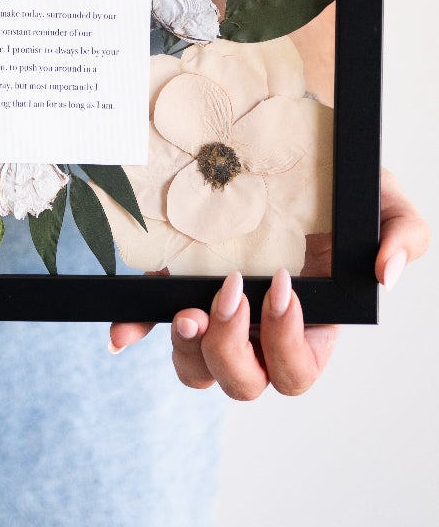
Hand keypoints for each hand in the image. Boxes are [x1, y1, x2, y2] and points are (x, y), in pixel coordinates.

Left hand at [108, 168, 428, 397]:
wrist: (287, 144)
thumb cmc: (339, 186)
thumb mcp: (384, 203)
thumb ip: (405, 236)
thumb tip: (387, 272)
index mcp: (310, 326)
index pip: (296, 369)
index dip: (285, 344)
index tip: (283, 288)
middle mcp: (258, 331)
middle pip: (243, 382)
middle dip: (231, 350)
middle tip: (230, 295)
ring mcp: (215, 311)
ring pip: (198, 367)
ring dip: (189, 350)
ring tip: (186, 310)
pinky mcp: (177, 284)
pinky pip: (149, 321)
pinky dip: (135, 329)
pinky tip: (123, 332)